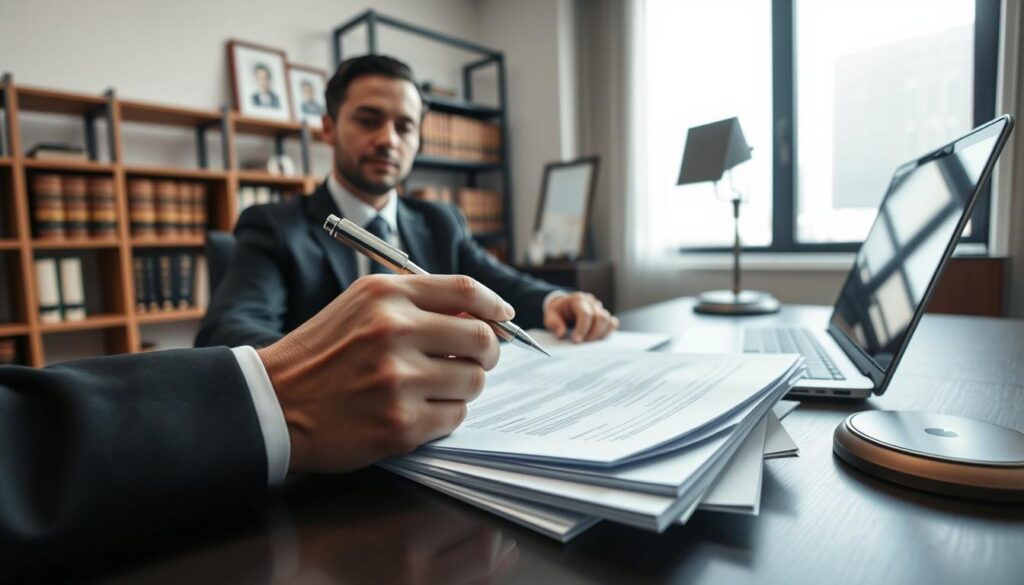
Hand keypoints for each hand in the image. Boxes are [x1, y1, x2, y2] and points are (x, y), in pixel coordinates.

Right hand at [257, 274, 513, 473]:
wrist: (274, 403)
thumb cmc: (322, 353)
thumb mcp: (361, 305)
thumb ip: (417, 302)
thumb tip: (483, 315)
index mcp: (386, 295)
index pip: (466, 291)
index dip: (494, 304)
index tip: (504, 316)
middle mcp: (394, 331)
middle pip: (482, 338)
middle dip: (487, 351)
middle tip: (474, 359)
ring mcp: (397, 380)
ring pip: (473, 380)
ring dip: (463, 385)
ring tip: (433, 386)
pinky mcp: (400, 424)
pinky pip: (455, 416)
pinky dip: (445, 414)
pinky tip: (417, 409)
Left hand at [543, 291, 618, 342]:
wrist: (562, 306)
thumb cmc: (557, 312)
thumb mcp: (550, 315)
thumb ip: (554, 323)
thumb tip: (561, 334)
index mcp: (577, 299)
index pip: (585, 313)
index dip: (582, 328)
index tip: (576, 341)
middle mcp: (591, 302)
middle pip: (600, 317)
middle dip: (593, 333)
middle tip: (584, 343)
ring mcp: (599, 308)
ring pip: (608, 319)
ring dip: (601, 333)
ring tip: (590, 342)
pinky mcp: (603, 315)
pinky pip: (612, 322)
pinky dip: (608, 331)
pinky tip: (599, 339)